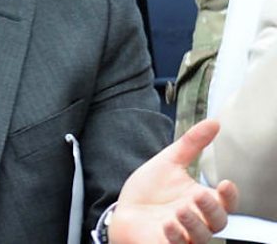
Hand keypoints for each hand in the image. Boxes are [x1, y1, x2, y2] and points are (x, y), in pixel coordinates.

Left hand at [109, 119, 238, 243]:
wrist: (123, 212)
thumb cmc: (149, 191)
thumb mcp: (169, 163)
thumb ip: (191, 144)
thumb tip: (214, 122)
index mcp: (202, 201)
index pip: (227, 203)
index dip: (230, 196)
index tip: (226, 183)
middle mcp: (198, 221)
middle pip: (218, 221)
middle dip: (211, 209)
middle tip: (197, 195)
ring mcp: (185, 236)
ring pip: (202, 236)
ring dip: (193, 224)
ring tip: (179, 210)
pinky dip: (176, 238)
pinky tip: (167, 226)